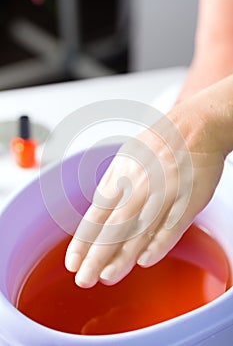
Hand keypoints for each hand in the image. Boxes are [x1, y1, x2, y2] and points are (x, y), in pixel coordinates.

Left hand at [65, 93, 224, 287]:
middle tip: (83, 279)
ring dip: (122, 256)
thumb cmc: (159, 143)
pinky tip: (144, 261)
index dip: (83, 240)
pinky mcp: (186, 200)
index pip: (96, 215)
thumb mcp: (125, 157)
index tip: (73, 261)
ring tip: (107, 277)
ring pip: (139, 231)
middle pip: (113, 227)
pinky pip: (171, 226)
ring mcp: (162, 194)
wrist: (194, 127)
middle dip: (96, 256)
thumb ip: (113, 184)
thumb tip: (99, 209)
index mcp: (121, 177)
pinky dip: (158, 244)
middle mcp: (138, 187)